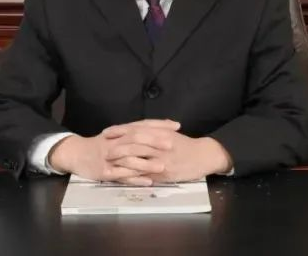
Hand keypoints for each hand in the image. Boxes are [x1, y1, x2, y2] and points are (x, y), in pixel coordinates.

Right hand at [48, 119, 179, 185]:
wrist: (75, 153)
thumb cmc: (101, 145)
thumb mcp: (117, 135)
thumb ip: (136, 133)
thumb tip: (160, 130)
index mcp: (121, 131)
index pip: (142, 125)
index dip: (159, 125)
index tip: (177, 126)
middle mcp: (116, 141)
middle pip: (136, 139)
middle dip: (154, 141)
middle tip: (172, 145)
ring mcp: (110, 157)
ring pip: (129, 158)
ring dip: (146, 163)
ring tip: (163, 166)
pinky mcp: (104, 172)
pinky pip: (121, 175)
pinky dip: (135, 178)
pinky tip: (148, 182)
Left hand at [103, 123, 232, 182]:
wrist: (203, 156)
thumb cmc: (185, 145)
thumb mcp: (169, 133)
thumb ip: (153, 129)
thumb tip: (135, 129)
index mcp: (159, 132)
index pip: (135, 130)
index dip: (119, 131)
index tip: (106, 132)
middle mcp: (159, 145)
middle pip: (134, 144)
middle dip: (117, 147)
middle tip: (104, 150)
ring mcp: (161, 160)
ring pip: (138, 160)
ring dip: (122, 163)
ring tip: (109, 165)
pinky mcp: (163, 174)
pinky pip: (145, 175)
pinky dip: (133, 176)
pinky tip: (122, 178)